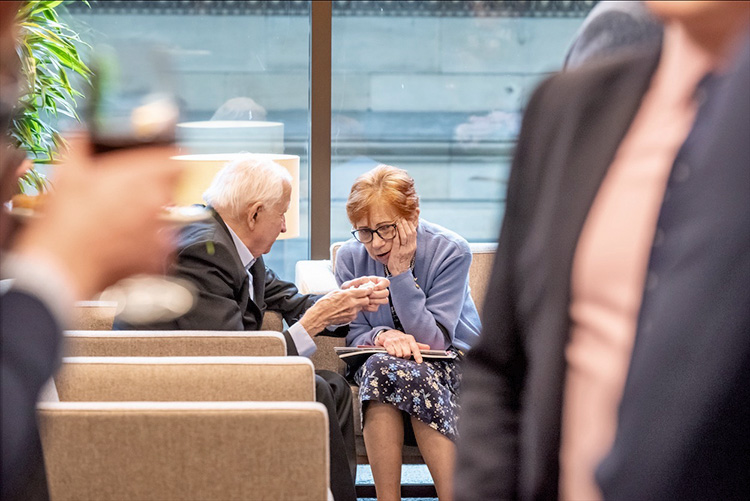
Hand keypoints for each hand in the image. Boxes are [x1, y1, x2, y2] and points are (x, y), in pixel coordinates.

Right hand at [12, 133, 179, 299]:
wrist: (63, 265)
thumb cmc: (66, 222)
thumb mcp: (69, 173)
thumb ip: (79, 145)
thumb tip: (80, 134)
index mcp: (143, 177)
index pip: (176, 159)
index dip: (166, 159)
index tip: (159, 163)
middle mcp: (158, 203)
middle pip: (169, 189)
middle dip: (152, 190)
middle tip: (127, 196)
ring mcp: (162, 232)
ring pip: (165, 218)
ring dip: (149, 218)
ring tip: (120, 224)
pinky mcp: (159, 258)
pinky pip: (160, 246)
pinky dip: (146, 245)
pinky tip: (123, 244)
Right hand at [299, 286, 371, 334]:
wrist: (320, 316)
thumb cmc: (325, 303)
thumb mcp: (335, 292)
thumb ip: (346, 291)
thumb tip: (353, 289)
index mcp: (348, 295)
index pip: (365, 291)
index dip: (368, 289)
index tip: (368, 289)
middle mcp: (352, 304)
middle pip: (366, 300)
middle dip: (365, 297)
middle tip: (360, 296)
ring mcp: (352, 312)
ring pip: (361, 307)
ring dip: (358, 304)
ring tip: (350, 303)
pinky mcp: (351, 318)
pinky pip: (356, 313)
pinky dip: (353, 310)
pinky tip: (346, 309)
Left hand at [341, 275, 389, 311]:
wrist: (344, 300)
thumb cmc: (347, 289)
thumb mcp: (350, 284)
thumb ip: (358, 280)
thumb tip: (367, 279)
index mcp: (375, 282)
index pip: (386, 282)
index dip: (381, 285)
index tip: (373, 287)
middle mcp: (378, 290)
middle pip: (386, 292)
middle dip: (377, 294)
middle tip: (369, 295)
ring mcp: (376, 299)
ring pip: (384, 300)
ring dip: (375, 301)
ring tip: (366, 299)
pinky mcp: (373, 306)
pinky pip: (376, 308)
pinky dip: (369, 307)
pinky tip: (363, 305)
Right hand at [375, 329, 429, 362]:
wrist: (388, 334)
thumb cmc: (401, 339)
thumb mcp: (410, 341)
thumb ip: (418, 346)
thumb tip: (428, 348)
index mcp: (410, 338)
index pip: (415, 348)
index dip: (418, 356)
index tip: (419, 362)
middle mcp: (403, 339)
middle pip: (407, 354)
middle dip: (405, 356)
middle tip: (404, 354)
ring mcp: (395, 341)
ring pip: (399, 355)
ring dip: (398, 356)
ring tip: (397, 352)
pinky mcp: (388, 343)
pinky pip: (392, 353)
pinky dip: (392, 354)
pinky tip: (392, 351)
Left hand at [387, 217, 416, 275]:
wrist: (400, 272)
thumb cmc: (402, 259)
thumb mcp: (408, 250)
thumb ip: (407, 241)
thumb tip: (406, 231)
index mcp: (413, 246)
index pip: (414, 233)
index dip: (410, 225)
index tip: (406, 219)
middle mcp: (410, 247)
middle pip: (409, 233)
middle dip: (405, 224)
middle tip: (401, 218)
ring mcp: (404, 250)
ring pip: (404, 236)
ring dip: (400, 228)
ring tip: (397, 222)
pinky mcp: (397, 253)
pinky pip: (397, 242)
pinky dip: (396, 235)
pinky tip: (393, 230)